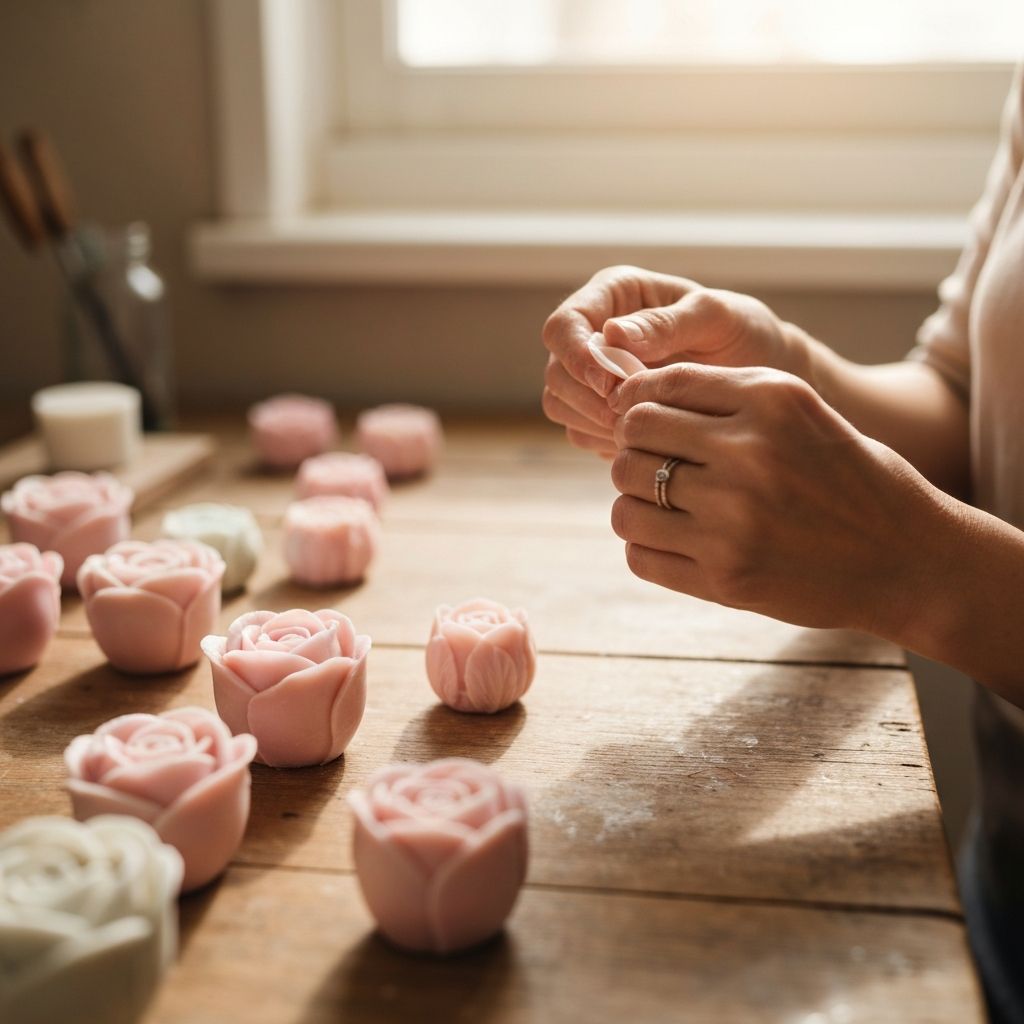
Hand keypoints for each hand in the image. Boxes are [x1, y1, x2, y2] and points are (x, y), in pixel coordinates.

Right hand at [542, 265, 809, 457]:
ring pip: (560, 404)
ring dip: (594, 421)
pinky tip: (645, 438)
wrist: (759, 373)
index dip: (576, 357)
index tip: (609, 383)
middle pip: (556, 371)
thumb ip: (665, 324)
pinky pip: (579, 431)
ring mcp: (590, 374)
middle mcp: (592, 333)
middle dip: (587, 397)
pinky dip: (604, 439)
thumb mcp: (715, 318)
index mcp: (612, 295)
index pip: (563, 326)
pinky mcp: (597, 410)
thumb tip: (612, 335)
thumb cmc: (742, 332)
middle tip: (631, 414)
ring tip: (644, 425)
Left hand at [607, 363, 954, 635]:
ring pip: (623, 502)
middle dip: (633, 450)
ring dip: (633, 503)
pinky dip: (646, 546)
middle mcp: (748, 456)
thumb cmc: (849, 477)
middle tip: (651, 466)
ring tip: (661, 507)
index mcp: (771, 402)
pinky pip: (640, 555)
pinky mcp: (726, 578)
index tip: (639, 422)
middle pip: (633, 438)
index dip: (636, 402)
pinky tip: (673, 541)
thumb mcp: (802, 413)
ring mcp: (734, 522)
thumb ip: (727, 397)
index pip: (659, 386)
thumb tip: (631, 398)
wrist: (907, 560)